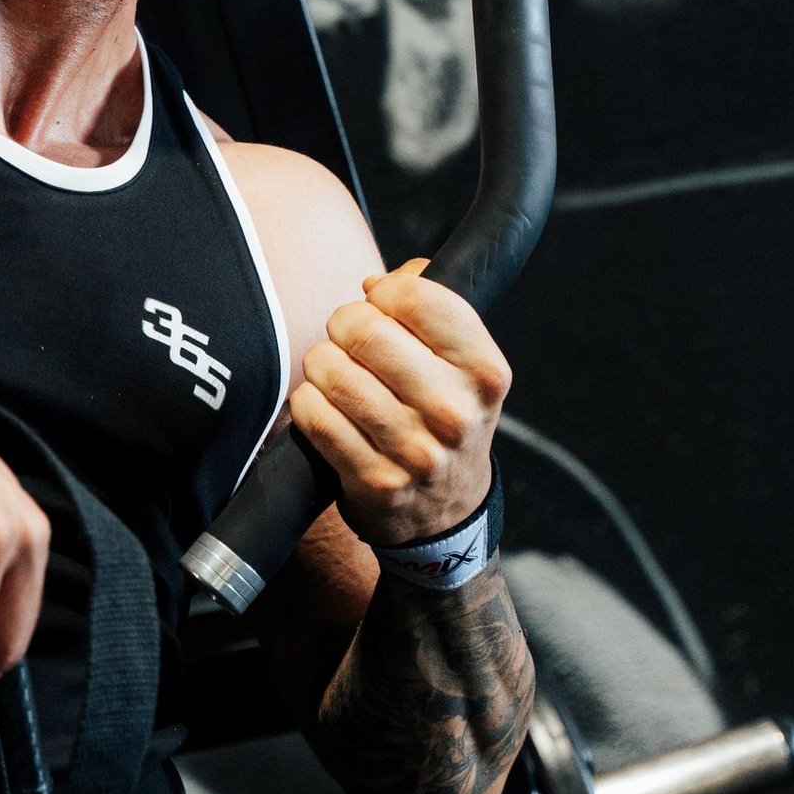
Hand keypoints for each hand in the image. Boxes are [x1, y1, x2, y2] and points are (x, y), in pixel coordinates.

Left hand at [290, 260, 511, 548]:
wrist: (445, 508)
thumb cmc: (442, 411)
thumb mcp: (461, 359)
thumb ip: (428, 300)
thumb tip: (377, 285)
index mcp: (484, 371)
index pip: (414, 296)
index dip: (383, 293)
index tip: (381, 307)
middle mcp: (455, 412)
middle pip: (361, 328)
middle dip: (342, 326)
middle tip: (349, 342)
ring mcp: (416, 451)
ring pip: (330, 369)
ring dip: (321, 366)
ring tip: (338, 378)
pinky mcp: (376, 481)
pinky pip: (313, 414)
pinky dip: (309, 403)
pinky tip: (330, 411)